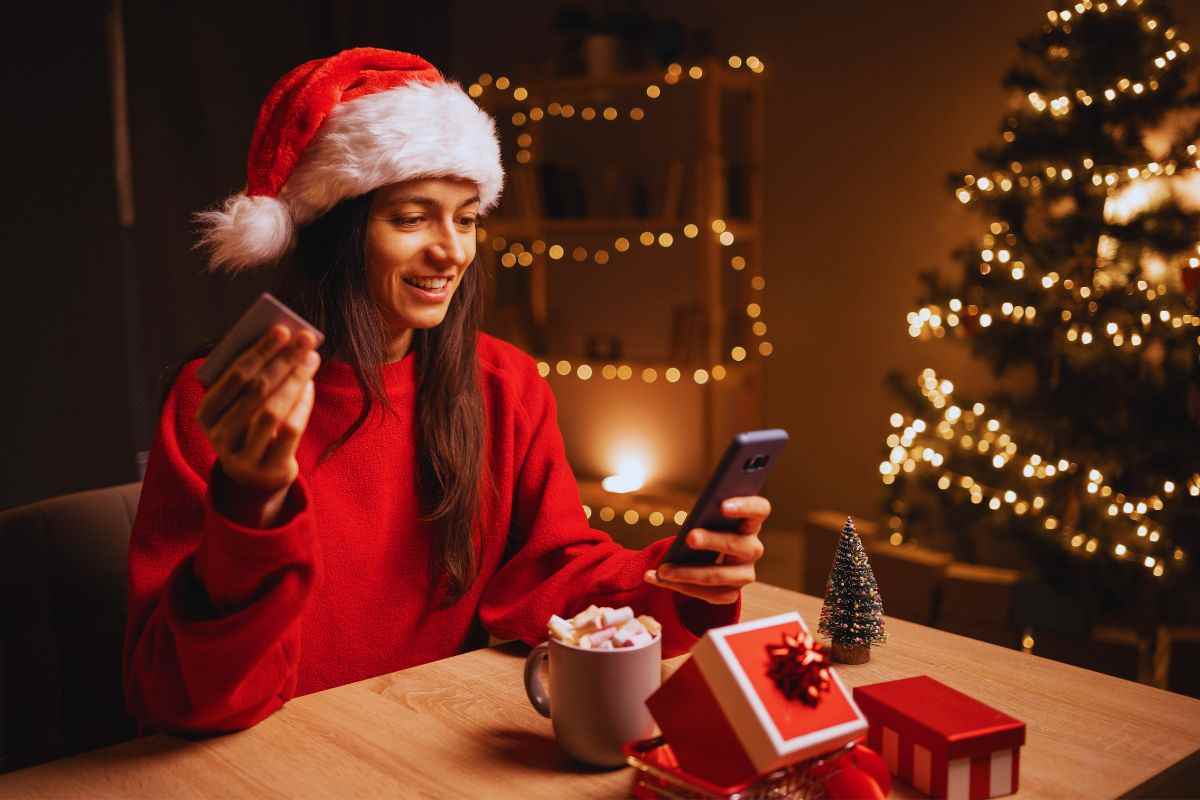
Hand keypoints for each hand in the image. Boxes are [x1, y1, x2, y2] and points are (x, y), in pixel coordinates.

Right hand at [196, 325, 320, 525]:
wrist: (255, 478)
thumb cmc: (250, 427)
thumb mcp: (241, 406)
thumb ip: (253, 379)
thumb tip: (286, 344)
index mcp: (205, 413)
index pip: (234, 376)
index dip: (260, 351)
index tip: (282, 329)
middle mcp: (219, 435)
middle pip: (255, 390)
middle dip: (283, 360)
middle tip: (305, 339)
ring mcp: (243, 455)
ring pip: (272, 411)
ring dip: (295, 380)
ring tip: (311, 359)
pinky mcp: (268, 469)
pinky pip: (289, 432)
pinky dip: (302, 405)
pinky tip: (310, 387)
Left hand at [643, 496, 771, 603]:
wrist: (708, 558)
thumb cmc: (707, 529)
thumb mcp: (707, 518)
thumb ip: (703, 514)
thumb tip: (689, 523)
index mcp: (751, 522)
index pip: (759, 510)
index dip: (745, 506)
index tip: (722, 506)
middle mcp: (753, 548)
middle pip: (738, 544)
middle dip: (712, 541)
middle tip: (689, 537)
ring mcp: (745, 573)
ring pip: (720, 575)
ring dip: (688, 573)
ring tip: (663, 570)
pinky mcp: (731, 593)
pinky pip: (709, 594)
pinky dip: (680, 587)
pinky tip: (656, 578)